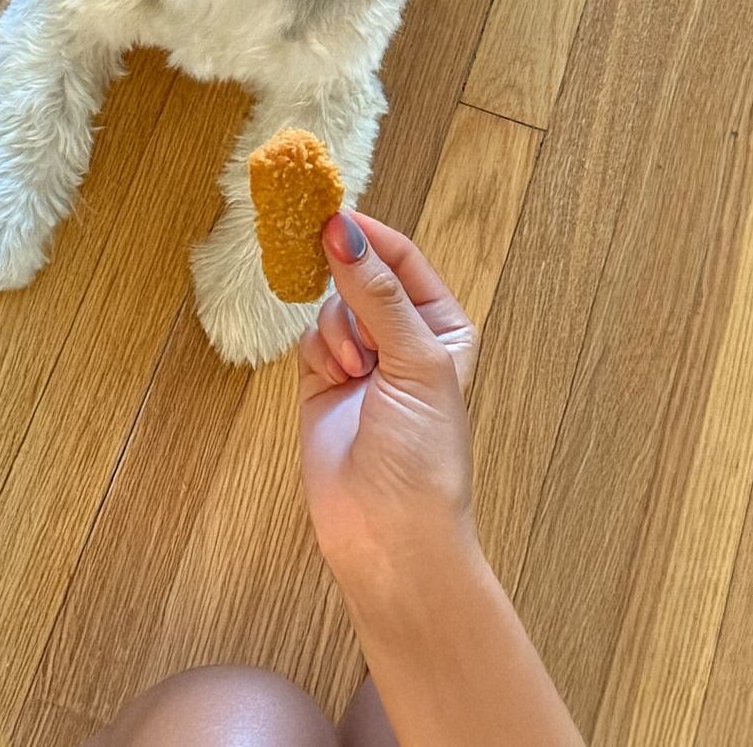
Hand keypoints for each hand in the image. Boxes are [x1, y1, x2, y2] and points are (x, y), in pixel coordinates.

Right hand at [298, 212, 477, 588]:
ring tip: (356, 373)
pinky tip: (336, 379)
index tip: (332, 216)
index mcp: (443, 326)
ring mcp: (361, 359)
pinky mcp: (323, 381)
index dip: (370, 236)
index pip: (403, 259)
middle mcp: (403, 338)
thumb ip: (377, 293)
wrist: (390, 536)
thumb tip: (342, 231)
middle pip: (361, 277)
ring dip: (338, 332)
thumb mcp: (415, 360)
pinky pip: (309, 336)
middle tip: (339, 289)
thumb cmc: (424, 454)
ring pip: (331, 306)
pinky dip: (318, 350)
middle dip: (351, 289)